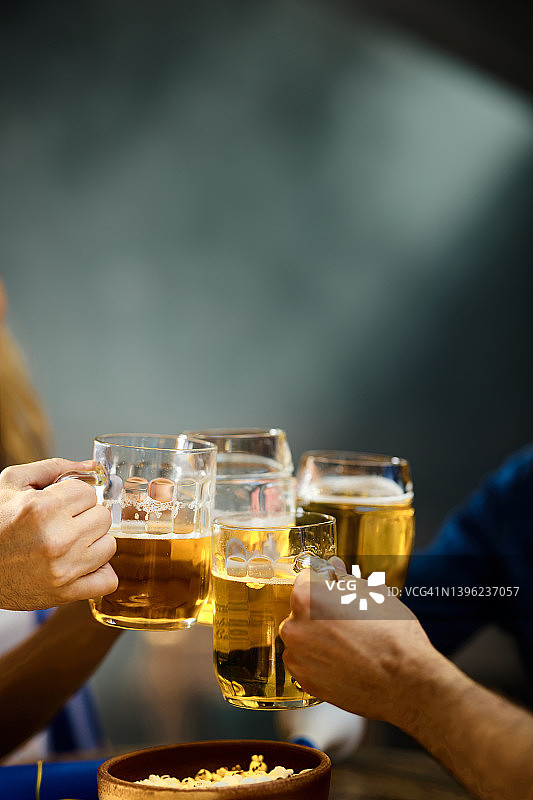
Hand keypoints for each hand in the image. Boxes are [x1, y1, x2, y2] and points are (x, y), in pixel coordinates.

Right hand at [0, 458, 116, 609]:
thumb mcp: (13, 483)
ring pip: (109, 545)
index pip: (90, 493)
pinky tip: (81, 564)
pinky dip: (99, 572)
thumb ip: (55, 468)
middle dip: (86, 516)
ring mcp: (63, 569)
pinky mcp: (65, 593)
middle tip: (64, 523)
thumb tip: (94, 467)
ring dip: (93, 542)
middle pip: (103, 518)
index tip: (61, 503)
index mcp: (43, 508)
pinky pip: (108, 580)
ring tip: (69, 543)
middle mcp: (57, 539)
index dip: (75, 496)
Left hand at [279, 561, 442, 726]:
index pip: (305, 580)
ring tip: (348, 643)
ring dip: (317, 638)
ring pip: (301, 639)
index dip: (323, 583)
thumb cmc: (393, 637)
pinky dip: (319, 662)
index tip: (333, 590)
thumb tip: (335, 570)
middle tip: (346, 620)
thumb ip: (344, 580)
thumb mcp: (372, 593)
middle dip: (318, 613)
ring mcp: (298, 658)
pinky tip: (344, 661)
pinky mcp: (306, 682)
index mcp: (307, 599)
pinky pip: (306, 664)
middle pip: (300, 611)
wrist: (406, 683)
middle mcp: (295, 628)